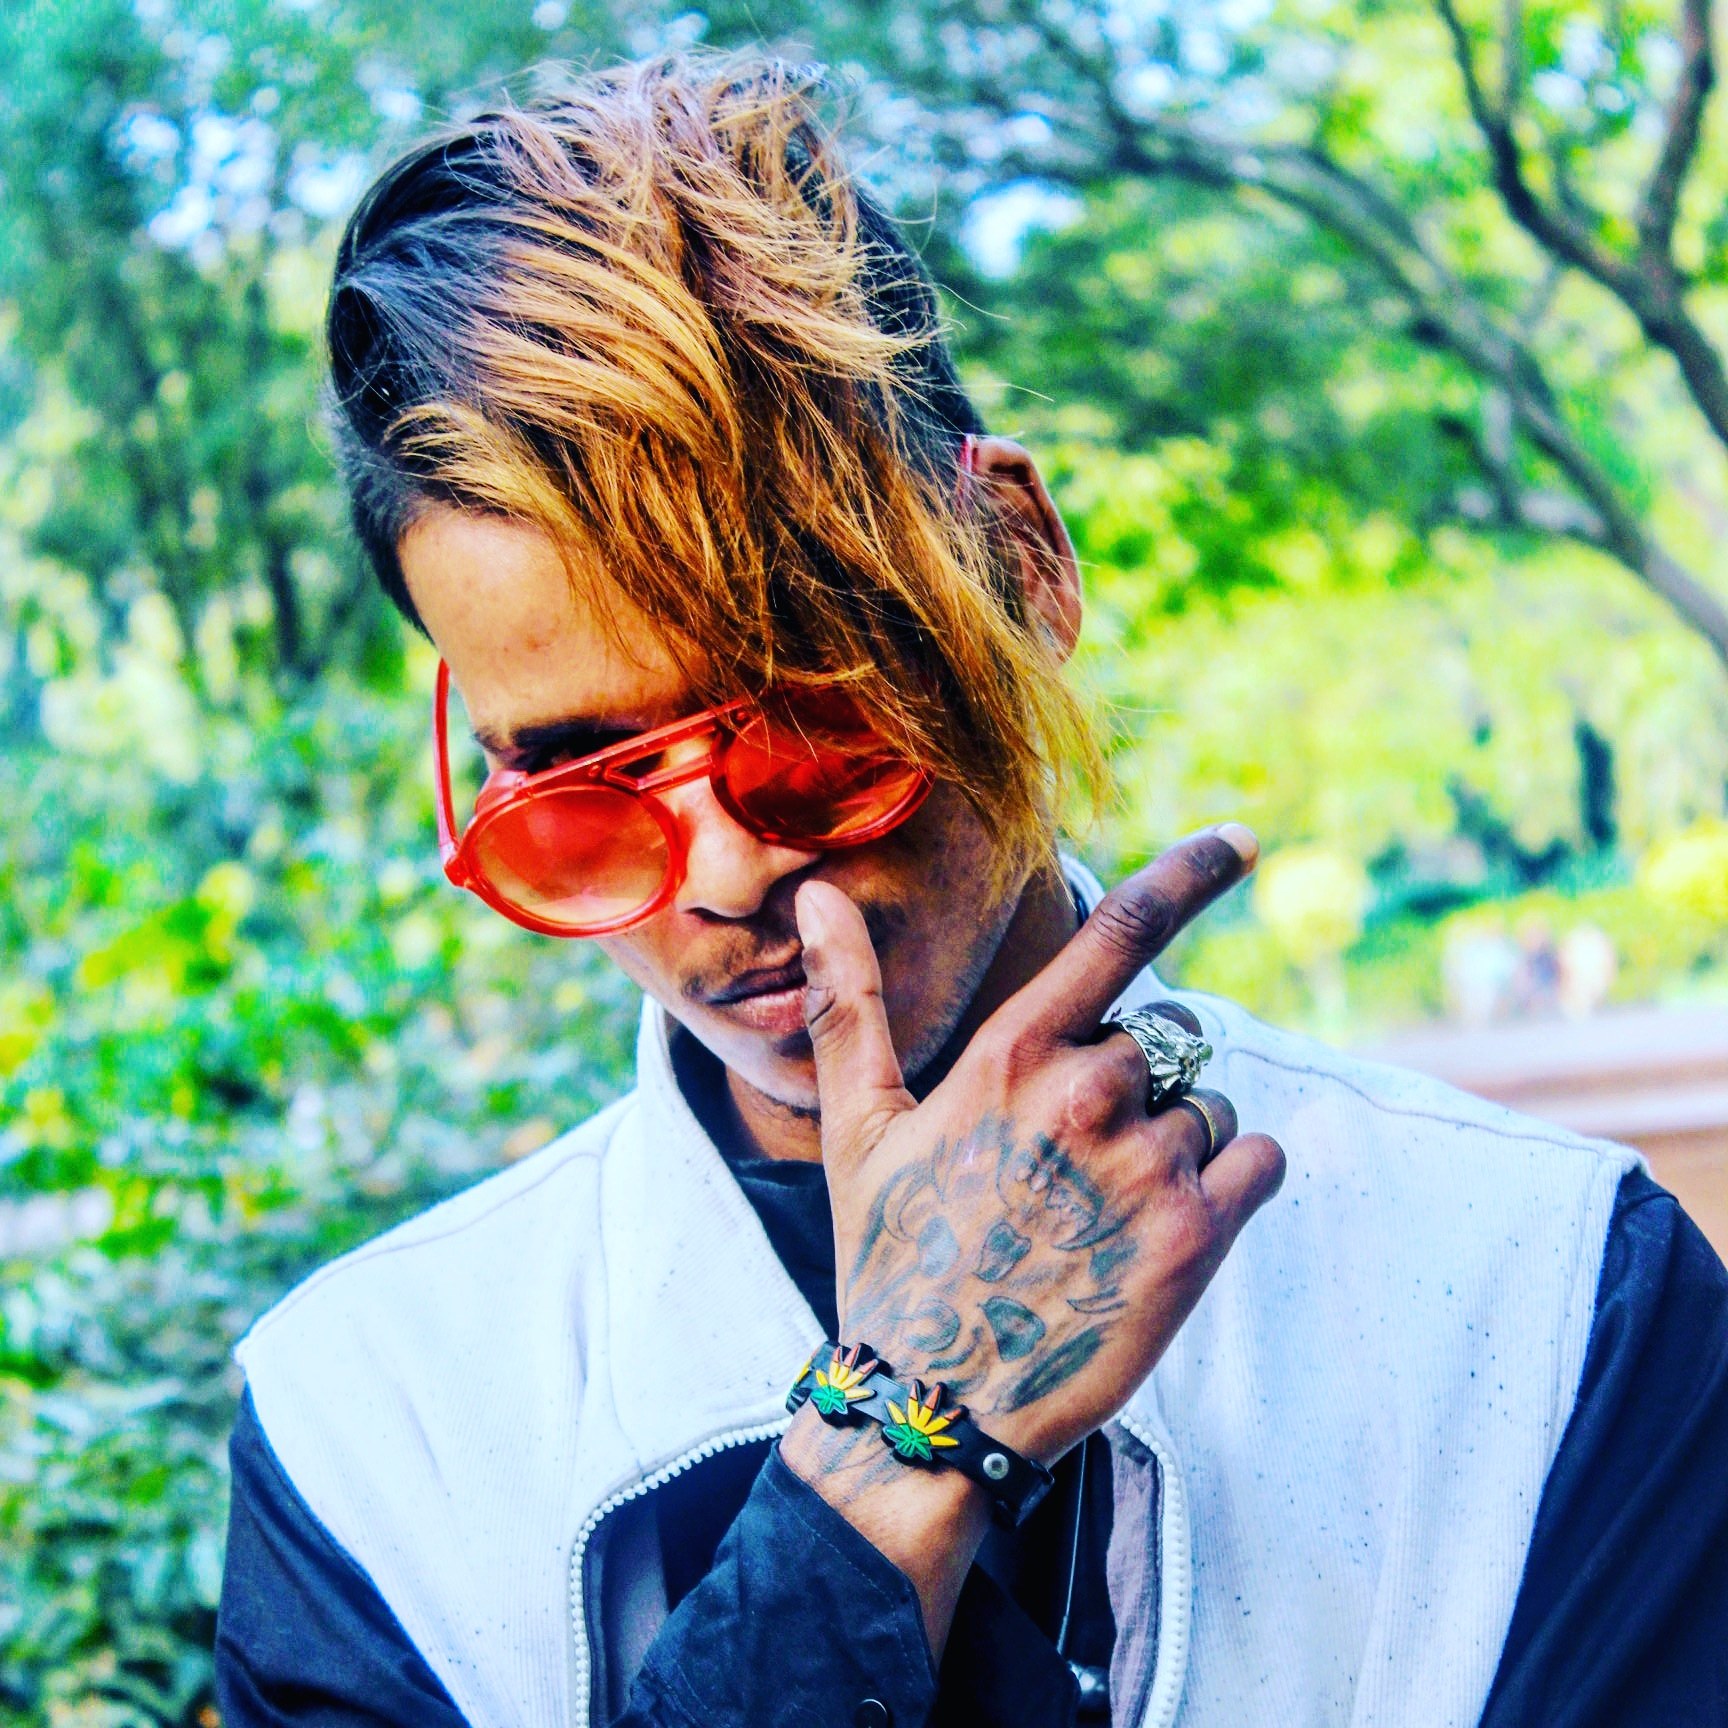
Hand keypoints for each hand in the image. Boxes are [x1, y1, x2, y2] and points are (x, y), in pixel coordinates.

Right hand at [795, 829, 1286, 1467]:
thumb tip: (819, 897)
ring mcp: (1146, 1165)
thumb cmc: (893, 1254)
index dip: (1191, 875)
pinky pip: (1261, 1158)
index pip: (1119, 933)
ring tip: (1099, 1215)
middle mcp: (1087, 1092)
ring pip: (1210, 1105)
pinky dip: (1233, 1183)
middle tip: (1066, 1168)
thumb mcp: (859, 1125)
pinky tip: (1162, 1230)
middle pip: (1163, 1040)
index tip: (1246, 839)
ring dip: (1174, 1145)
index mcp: (1012, 1053)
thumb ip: (849, 1001)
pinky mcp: (1196, 1236)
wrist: (935, 1400)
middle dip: (1130, 1088)